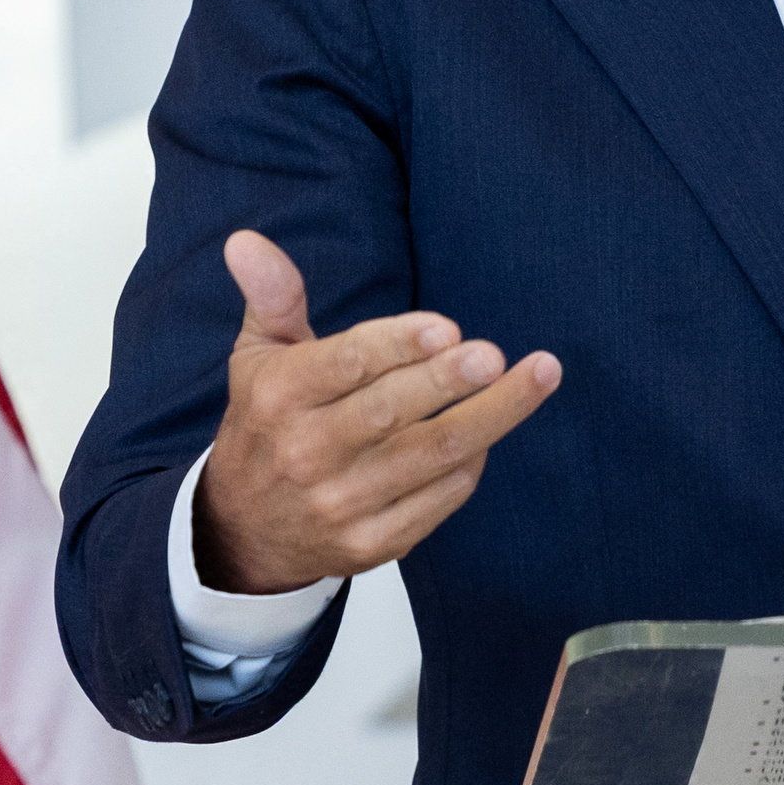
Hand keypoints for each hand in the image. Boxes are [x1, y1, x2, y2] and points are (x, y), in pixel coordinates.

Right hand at [194, 230, 561, 592]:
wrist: (244, 533)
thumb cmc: (266, 425)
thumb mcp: (258, 357)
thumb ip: (273, 296)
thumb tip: (248, 240)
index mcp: (279, 396)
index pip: (344, 365)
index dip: (397, 346)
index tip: (447, 328)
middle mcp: (305, 452)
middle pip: (389, 413)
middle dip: (447, 381)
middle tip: (494, 356)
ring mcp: (340, 504)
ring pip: (429, 456)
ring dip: (490, 416)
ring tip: (539, 375)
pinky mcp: (371, 544)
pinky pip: (438, 500)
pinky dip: (471, 465)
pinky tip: (493, 431)